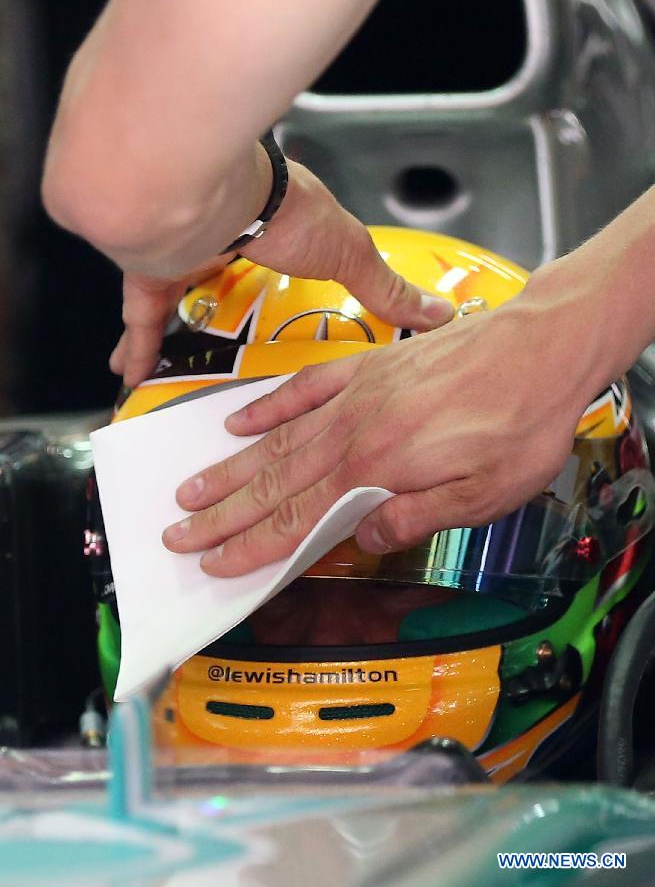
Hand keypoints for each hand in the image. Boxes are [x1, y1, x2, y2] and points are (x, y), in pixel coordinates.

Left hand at [110, 160, 452, 388]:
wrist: (204, 190)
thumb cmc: (280, 213)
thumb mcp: (348, 255)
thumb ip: (386, 289)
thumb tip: (439, 316)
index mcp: (279, 227)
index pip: (290, 258)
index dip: (296, 283)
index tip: (301, 314)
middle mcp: (227, 235)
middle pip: (232, 285)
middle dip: (233, 316)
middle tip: (238, 358)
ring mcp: (186, 251)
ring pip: (181, 301)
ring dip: (179, 332)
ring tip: (181, 374)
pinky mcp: (151, 269)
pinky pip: (142, 316)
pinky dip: (138, 346)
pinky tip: (133, 376)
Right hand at [162, 267, 602, 576]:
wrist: (543, 345)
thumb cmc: (522, 421)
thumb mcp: (486, 493)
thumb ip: (418, 517)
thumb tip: (365, 540)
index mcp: (379, 468)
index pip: (300, 516)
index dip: (253, 543)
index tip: (214, 561)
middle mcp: (355, 430)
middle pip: (275, 480)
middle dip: (223, 513)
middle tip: (178, 532)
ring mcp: (356, 394)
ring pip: (278, 439)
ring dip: (231, 467)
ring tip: (192, 487)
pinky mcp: (367, 366)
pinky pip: (304, 387)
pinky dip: (268, 406)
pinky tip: (240, 421)